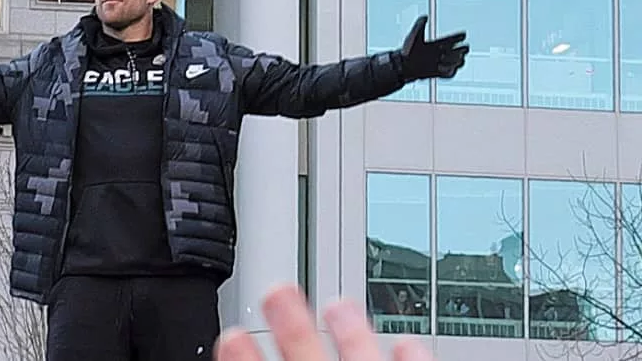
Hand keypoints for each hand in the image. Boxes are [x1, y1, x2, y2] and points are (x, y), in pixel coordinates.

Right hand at [214, 284, 433, 360]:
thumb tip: (237, 355)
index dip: (243, 356)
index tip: (230, 335)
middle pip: (308, 356)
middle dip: (292, 322)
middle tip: (276, 289)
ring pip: (363, 359)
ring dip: (351, 330)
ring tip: (339, 302)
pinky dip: (413, 359)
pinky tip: (408, 342)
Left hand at [399, 15, 467, 80]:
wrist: (402, 66)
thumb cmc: (407, 51)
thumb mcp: (413, 36)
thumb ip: (419, 25)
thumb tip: (424, 16)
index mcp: (436, 44)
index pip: (451, 39)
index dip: (458, 37)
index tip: (463, 34)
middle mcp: (439, 54)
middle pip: (457, 51)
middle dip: (462, 49)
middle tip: (465, 48)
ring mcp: (439, 63)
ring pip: (455, 62)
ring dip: (456, 60)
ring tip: (455, 58)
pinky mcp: (437, 73)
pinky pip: (449, 74)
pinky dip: (451, 71)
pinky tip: (449, 68)